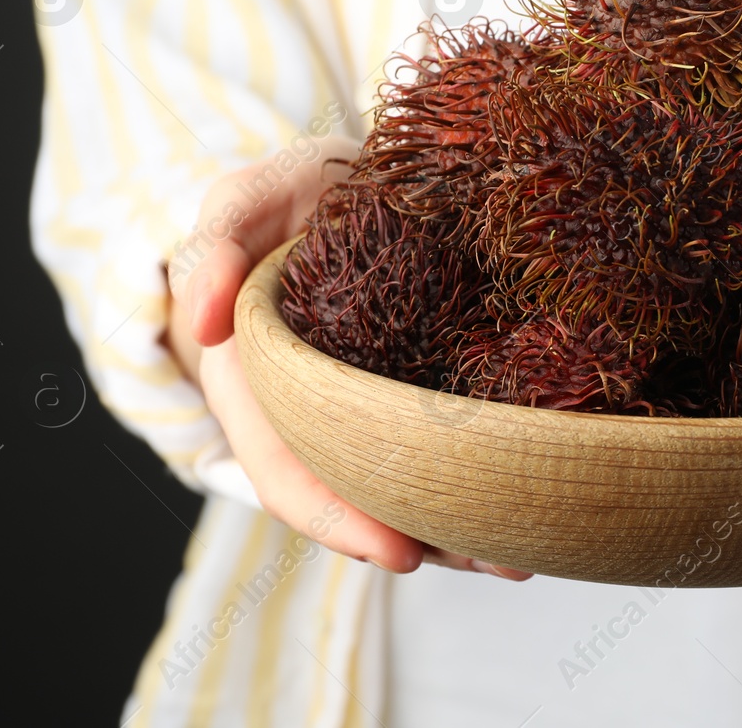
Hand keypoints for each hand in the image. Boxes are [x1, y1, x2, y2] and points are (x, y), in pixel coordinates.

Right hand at [165, 137, 530, 581]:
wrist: (328, 182)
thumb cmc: (277, 197)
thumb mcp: (240, 203)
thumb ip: (215, 248)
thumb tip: (205, 319)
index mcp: (255, 386)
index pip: (288, 472)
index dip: (338, 518)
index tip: (401, 553)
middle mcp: (310, 410)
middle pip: (360, 494)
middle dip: (425, 535)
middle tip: (498, 560)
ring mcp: (364, 403)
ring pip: (405, 480)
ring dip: (462, 522)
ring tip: (527, 550)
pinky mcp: (415, 383)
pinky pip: (440, 438)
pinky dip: (481, 470)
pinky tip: (536, 484)